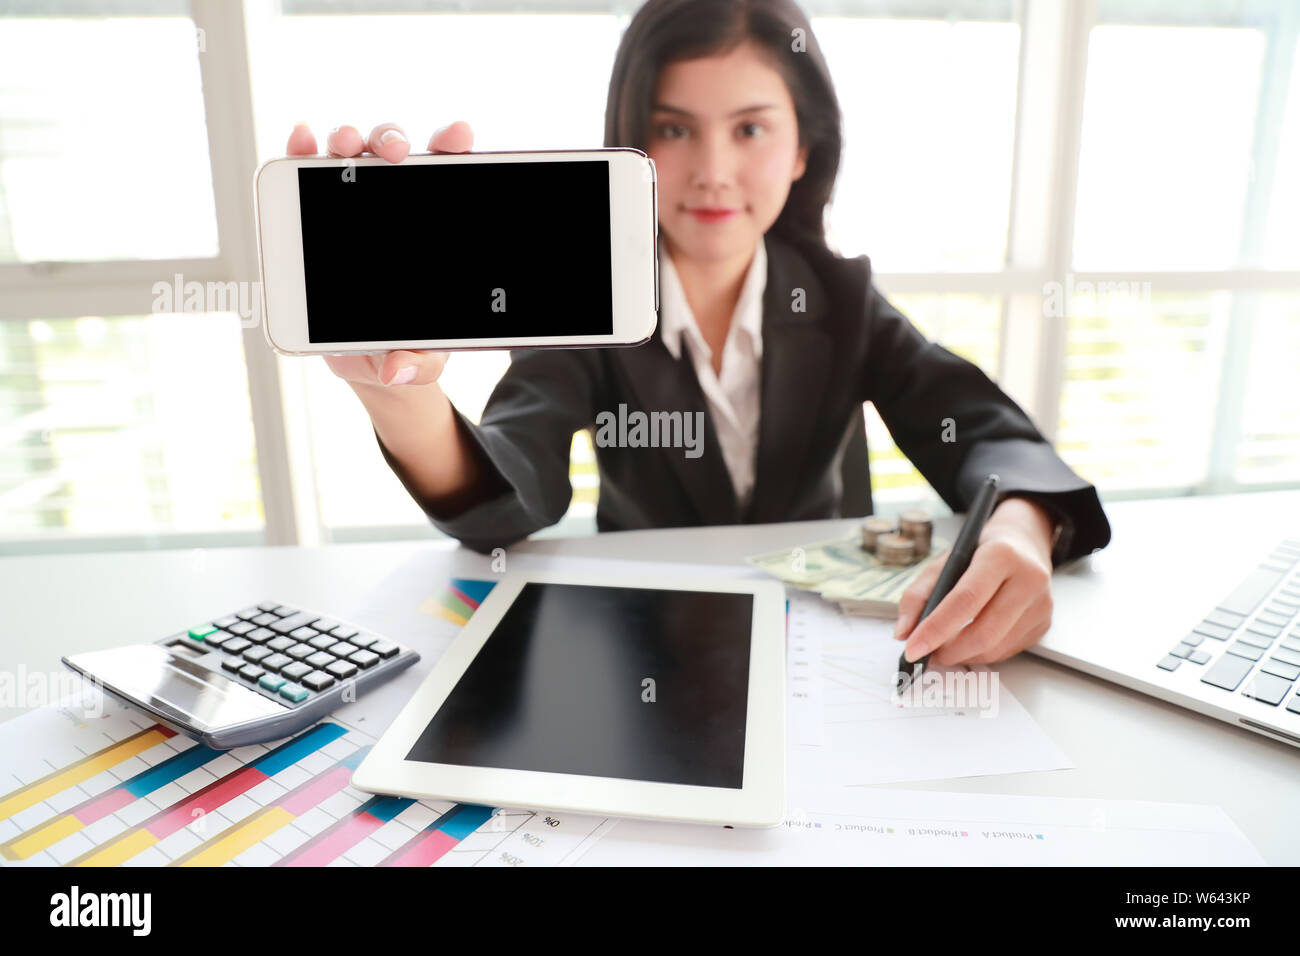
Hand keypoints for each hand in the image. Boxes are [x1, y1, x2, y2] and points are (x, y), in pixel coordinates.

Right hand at [285, 120, 475, 388]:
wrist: (372, 361)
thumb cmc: (410, 345)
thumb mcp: (423, 358)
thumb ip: (419, 362)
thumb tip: (397, 367)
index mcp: (433, 227)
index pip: (447, 175)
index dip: (452, 148)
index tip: (459, 136)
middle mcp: (392, 204)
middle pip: (392, 155)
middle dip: (392, 141)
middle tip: (396, 153)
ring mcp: (350, 205)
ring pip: (350, 156)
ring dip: (347, 141)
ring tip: (344, 146)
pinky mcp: (311, 215)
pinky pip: (303, 176)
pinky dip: (299, 152)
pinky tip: (300, 140)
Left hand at [892, 497, 1056, 665]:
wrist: (1023, 544)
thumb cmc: (980, 552)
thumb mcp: (944, 561)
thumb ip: (918, 595)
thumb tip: (903, 633)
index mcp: (1001, 555)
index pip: (966, 600)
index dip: (936, 628)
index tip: (913, 648)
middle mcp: (1029, 579)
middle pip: (984, 631)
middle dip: (948, 651)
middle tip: (926, 654)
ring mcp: (1041, 604)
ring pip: (996, 648)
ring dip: (963, 656)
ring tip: (943, 649)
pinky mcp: (1045, 623)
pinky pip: (1007, 651)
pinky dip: (981, 654)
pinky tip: (967, 644)